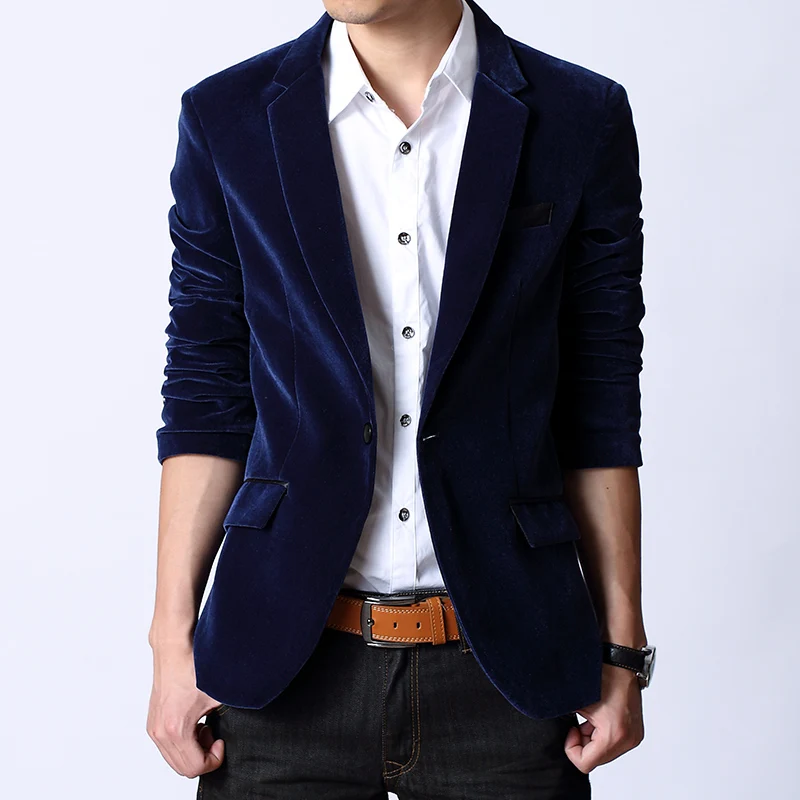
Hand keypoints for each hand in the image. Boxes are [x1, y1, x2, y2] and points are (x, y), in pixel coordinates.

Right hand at [146, 644, 226, 777]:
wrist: (174, 650)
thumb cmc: (193, 668)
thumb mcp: (219, 695)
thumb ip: (228, 717)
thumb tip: (238, 728)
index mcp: (175, 729)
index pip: (195, 767)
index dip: (214, 759)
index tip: (221, 741)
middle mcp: (160, 733)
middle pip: (183, 768)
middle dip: (203, 756)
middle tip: (214, 735)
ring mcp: (154, 728)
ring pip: (174, 759)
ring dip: (193, 749)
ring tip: (206, 726)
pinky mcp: (153, 723)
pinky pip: (168, 746)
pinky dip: (184, 742)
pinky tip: (195, 722)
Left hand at [563, 663, 644, 772]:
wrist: (620, 660)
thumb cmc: (601, 676)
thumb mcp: (576, 702)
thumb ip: (564, 720)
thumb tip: (554, 730)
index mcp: (614, 735)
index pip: (585, 763)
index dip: (571, 748)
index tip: (571, 728)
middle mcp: (628, 739)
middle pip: (596, 760)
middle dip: (583, 743)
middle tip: (578, 722)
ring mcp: (634, 736)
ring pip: (604, 752)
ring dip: (592, 738)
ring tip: (589, 717)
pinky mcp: (635, 731)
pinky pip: (614, 743)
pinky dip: (602, 734)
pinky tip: (597, 716)